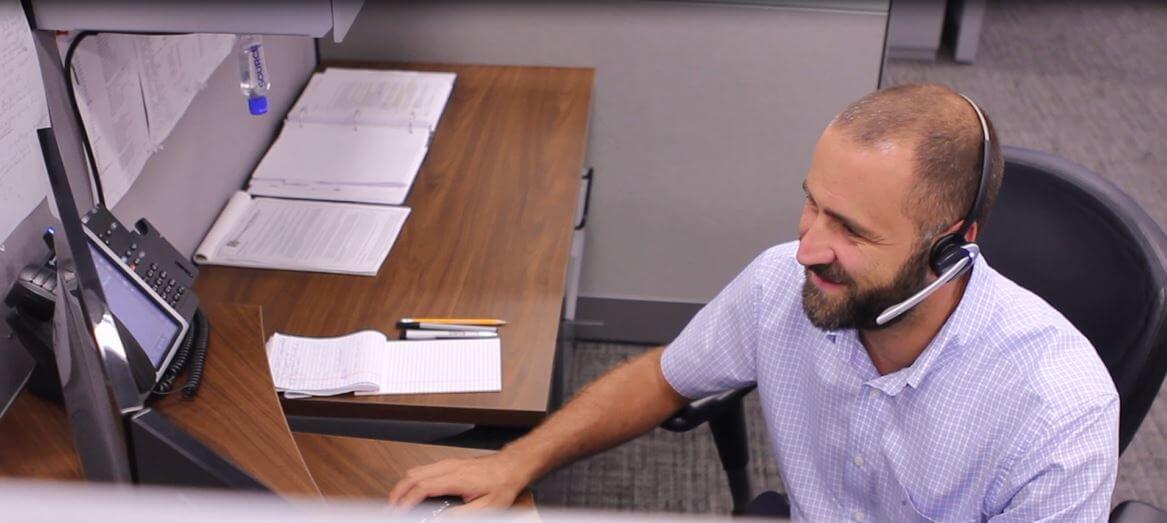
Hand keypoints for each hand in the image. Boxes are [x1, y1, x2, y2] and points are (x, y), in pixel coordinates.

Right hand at [388, 453, 530, 511]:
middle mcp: (449, 467)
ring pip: (416, 471)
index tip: (399, 511)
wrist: (512, 466)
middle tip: (391, 508)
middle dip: (397, 493)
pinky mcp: (450, 463)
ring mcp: (449, 463)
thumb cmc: (503, 483)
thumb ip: (464, 515)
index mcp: (456, 478)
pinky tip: (413, 490)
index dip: (407, 501)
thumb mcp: (488, 507)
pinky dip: (413, 480)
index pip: (423, 488)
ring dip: (403, 485)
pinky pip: (424, 469)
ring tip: (398, 501)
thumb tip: (441, 519)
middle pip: (413, 476)